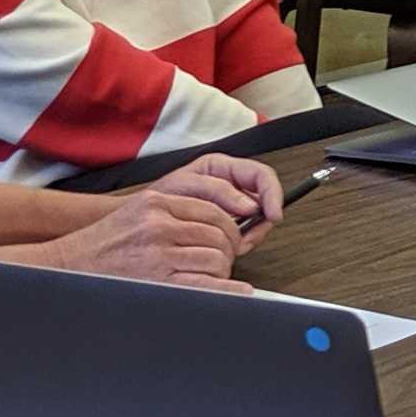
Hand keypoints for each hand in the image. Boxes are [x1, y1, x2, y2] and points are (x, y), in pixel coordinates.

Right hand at [30, 189, 243, 286]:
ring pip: (216, 259)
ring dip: (223, 271)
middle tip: (224, 261)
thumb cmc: (102, 244)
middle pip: (218, 235)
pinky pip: (206, 284)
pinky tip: (240, 292)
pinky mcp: (158, 281)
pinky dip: (228, 290)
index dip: (229, 227)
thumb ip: (171, 212)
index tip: (231, 238)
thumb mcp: (135, 213)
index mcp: (156, 204)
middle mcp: (159, 225)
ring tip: (214, 278)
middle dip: (228, 250)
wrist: (69, 266)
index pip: (212, 210)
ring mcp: (158, 254)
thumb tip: (212, 224)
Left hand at [149, 151, 282, 244]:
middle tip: (248, 236)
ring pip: (258, 221)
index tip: (273, 214)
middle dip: (260, 221)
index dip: (273, 194)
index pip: (262, 176)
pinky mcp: (227, 226)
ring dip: (251, 235)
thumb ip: (219, 191)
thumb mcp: (187, 186)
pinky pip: (247, 234)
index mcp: (224, 169)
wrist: (142, 221)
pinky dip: (242, 243)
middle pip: (264, 200)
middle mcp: (231, 186)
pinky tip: (228, 247)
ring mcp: (231, 208)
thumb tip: (249, 205)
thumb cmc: (158, 199)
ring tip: (233, 244)